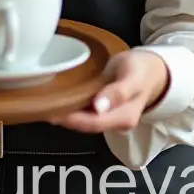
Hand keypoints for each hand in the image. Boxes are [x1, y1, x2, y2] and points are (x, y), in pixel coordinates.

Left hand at [48, 50, 168, 133]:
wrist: (153, 70)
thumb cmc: (142, 70)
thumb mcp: (132, 77)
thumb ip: (118, 92)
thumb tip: (98, 107)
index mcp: (123, 118)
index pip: (91, 123)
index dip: (70, 119)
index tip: (51, 110)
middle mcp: (113, 122)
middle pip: (84, 124)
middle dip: (62, 117)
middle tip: (39, 106)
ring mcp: (108, 116)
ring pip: (82, 118)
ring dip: (64, 112)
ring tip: (43, 102)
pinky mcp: (102, 108)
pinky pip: (84, 110)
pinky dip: (70, 106)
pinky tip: (58, 98)